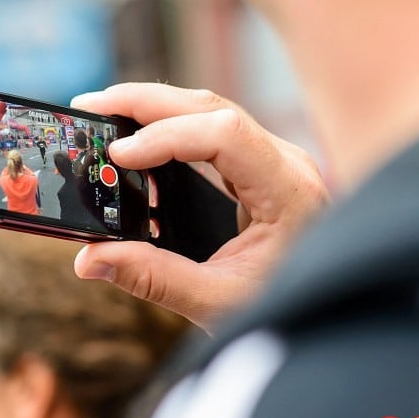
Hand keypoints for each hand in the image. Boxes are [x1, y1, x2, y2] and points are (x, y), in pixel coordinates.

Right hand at [71, 83, 329, 331]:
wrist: (329, 316)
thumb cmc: (286, 308)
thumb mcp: (217, 302)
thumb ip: (153, 279)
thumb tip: (89, 259)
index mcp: (289, 190)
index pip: (224, 135)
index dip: (165, 137)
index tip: (117, 155)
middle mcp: (286, 163)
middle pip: (211, 107)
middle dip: (145, 102)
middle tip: (90, 106)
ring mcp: (274, 160)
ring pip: (209, 112)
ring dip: (154, 108)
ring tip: (103, 113)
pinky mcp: (260, 168)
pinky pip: (211, 131)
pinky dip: (169, 127)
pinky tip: (136, 137)